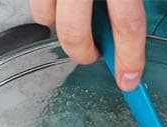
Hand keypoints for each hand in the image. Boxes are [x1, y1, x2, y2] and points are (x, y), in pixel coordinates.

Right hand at [29, 0, 147, 88]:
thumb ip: (129, 2)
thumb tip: (125, 31)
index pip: (127, 25)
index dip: (130, 57)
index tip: (129, 79)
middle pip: (75, 33)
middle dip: (84, 52)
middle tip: (95, 52)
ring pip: (46, 19)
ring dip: (60, 27)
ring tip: (76, 18)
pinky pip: (36, 4)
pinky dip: (48, 10)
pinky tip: (64, 4)